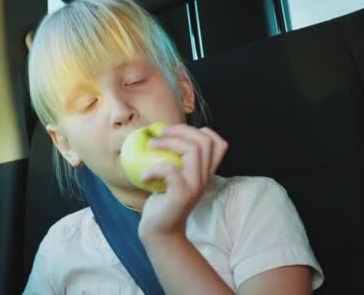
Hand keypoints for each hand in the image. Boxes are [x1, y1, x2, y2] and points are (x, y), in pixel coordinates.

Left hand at [138, 125, 227, 241]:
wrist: (160, 231)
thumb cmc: (163, 201)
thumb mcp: (172, 178)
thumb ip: (174, 160)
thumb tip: (156, 134)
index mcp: (205, 172)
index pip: (219, 144)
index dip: (202, 131)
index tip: (177, 131)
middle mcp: (205, 177)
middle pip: (205, 142)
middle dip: (182, 130)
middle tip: (159, 132)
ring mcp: (196, 186)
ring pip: (193, 151)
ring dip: (168, 142)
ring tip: (150, 145)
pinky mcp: (183, 194)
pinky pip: (171, 170)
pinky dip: (155, 168)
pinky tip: (144, 176)